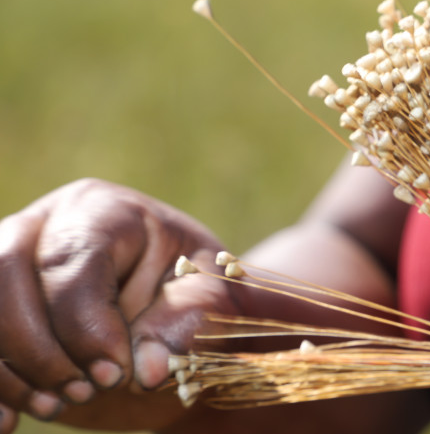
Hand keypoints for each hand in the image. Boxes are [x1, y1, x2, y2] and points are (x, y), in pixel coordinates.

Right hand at [0, 178, 238, 432]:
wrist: (173, 321)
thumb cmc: (194, 297)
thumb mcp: (213, 298)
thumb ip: (188, 322)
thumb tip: (147, 369)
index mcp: (108, 213)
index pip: (73, 257)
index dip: (84, 323)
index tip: (116, 372)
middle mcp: (48, 226)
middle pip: (5, 271)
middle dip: (39, 346)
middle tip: (87, 391)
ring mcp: (10, 263)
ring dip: (8, 370)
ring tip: (56, 406)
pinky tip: (8, 422)